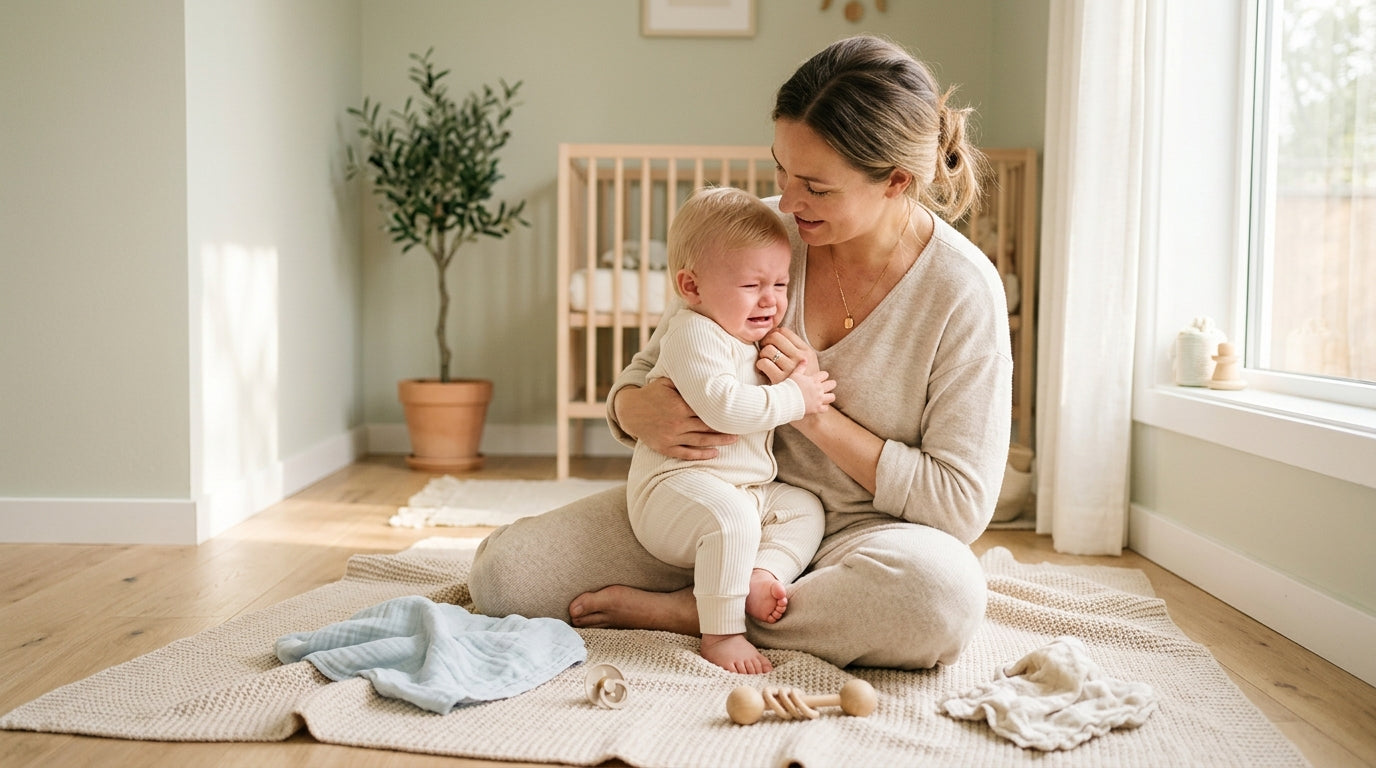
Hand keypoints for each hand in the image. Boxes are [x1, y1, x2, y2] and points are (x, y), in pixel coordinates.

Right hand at [615, 377, 736, 459]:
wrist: (630, 412)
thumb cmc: (652, 394)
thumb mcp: (665, 382)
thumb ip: (683, 379)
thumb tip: (703, 368)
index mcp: (679, 406)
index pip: (706, 410)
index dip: (721, 412)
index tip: (735, 412)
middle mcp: (677, 423)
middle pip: (707, 427)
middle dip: (725, 428)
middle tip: (742, 427)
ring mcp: (671, 437)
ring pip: (700, 441)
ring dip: (718, 442)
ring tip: (733, 440)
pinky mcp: (666, 447)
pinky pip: (686, 453)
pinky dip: (701, 455)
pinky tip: (714, 453)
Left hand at [758, 326, 820, 383]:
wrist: (806, 400)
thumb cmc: (803, 379)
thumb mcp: (808, 361)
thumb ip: (796, 348)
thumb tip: (774, 334)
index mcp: (806, 351)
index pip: (784, 332)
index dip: (773, 333)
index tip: (770, 341)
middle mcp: (799, 357)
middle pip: (775, 337)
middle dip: (765, 341)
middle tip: (764, 348)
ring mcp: (790, 368)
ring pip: (768, 350)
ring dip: (762, 354)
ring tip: (765, 360)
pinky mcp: (779, 378)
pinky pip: (763, 363)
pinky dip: (760, 365)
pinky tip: (763, 369)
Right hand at [787, 360, 836, 414]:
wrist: (785, 400)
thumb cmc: (789, 387)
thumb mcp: (795, 375)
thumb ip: (801, 367)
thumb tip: (805, 359)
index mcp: (813, 380)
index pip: (825, 374)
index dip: (823, 376)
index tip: (820, 378)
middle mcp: (818, 389)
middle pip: (832, 384)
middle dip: (830, 385)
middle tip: (826, 387)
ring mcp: (818, 399)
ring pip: (832, 397)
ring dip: (829, 396)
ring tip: (825, 397)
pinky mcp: (817, 408)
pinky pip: (826, 408)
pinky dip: (823, 408)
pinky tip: (820, 406)